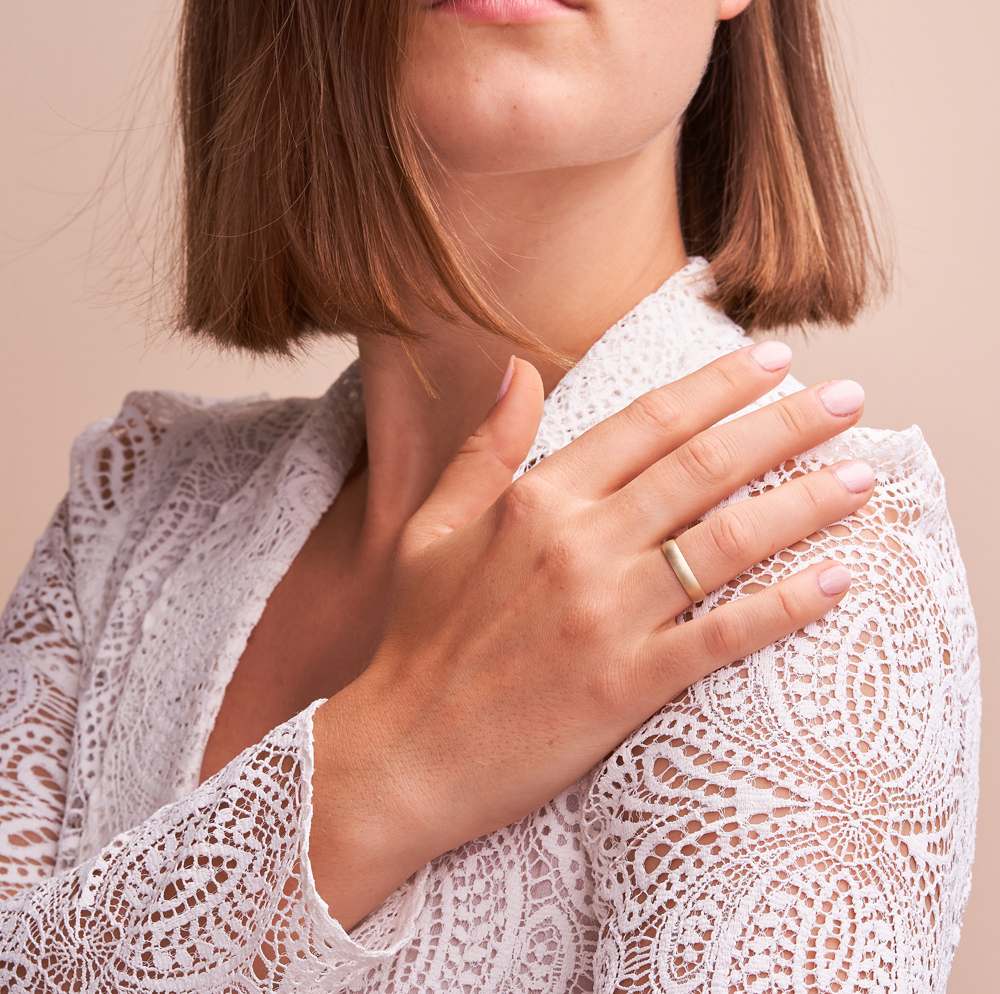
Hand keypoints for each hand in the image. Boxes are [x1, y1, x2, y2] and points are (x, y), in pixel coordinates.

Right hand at [309, 343, 872, 926]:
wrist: (401, 753)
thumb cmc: (415, 637)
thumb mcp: (432, 527)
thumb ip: (486, 445)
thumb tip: (520, 368)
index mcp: (534, 500)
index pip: (647, 423)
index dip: (717, 385)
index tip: (773, 361)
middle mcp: (579, 545)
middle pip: (703, 469)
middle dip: (784, 426)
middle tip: (846, 402)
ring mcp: (608, 615)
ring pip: (728, 542)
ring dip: (804, 503)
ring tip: (862, 477)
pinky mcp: (629, 684)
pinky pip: (724, 635)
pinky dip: (786, 607)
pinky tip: (836, 581)